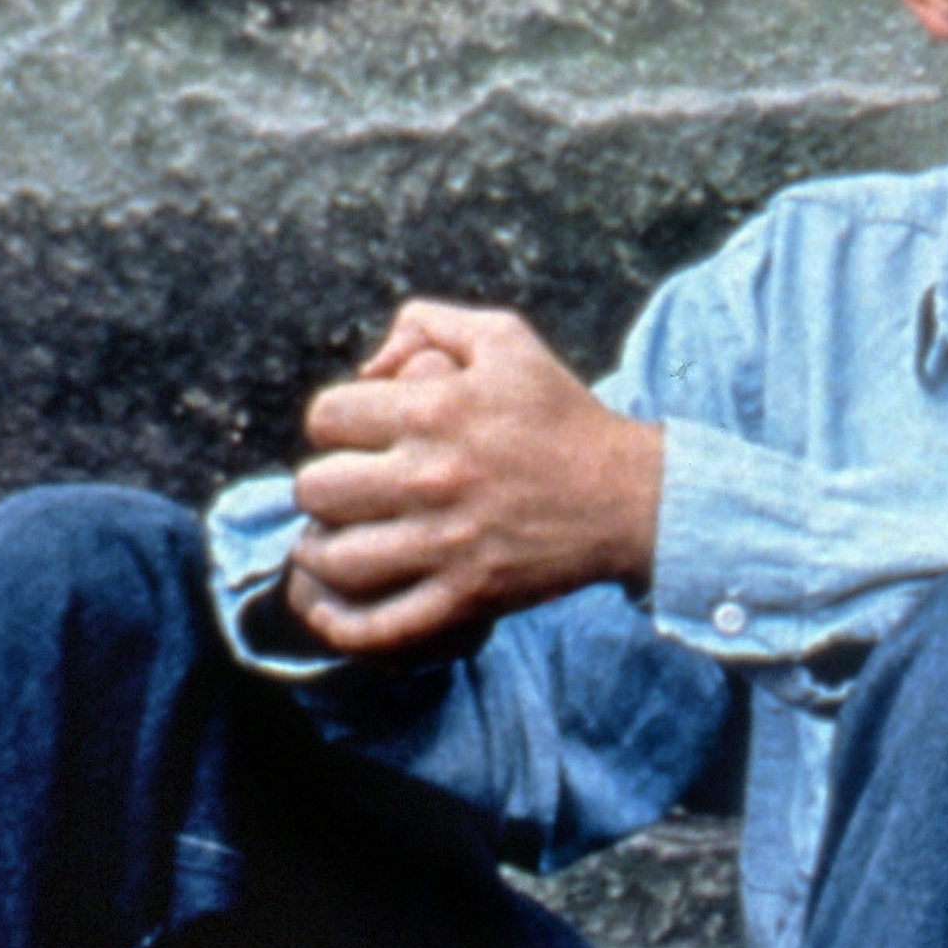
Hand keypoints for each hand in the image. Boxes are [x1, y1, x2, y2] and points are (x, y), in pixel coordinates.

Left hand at [284, 301, 663, 654]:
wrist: (630, 495)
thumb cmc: (563, 414)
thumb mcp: (504, 338)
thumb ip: (427, 322)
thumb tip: (368, 366)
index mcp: (435, 409)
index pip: (326, 417)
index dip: (333, 425)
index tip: (358, 438)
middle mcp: (432, 477)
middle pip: (317, 489)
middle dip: (323, 488)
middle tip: (349, 493)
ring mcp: (448, 543)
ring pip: (335, 558)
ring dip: (323, 552)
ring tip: (334, 545)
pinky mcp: (468, 596)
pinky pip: (382, 625)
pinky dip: (343, 625)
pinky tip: (329, 609)